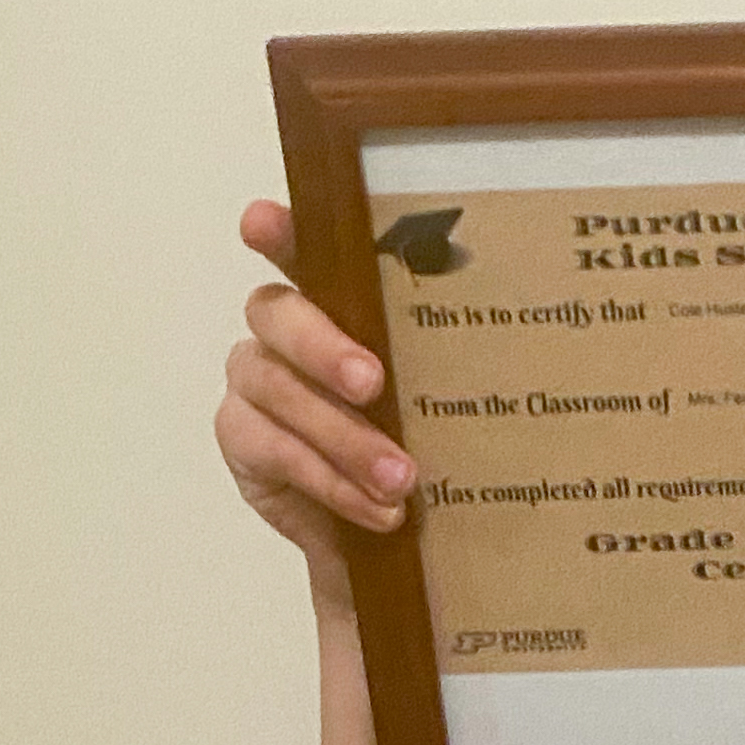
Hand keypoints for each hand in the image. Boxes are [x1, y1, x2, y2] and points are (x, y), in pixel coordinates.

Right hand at [215, 199, 415, 563]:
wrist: (392, 523)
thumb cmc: (421, 435)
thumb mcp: (441, 393)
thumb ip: (441, 358)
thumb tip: (502, 330)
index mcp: (333, 296)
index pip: (301, 248)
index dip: (278, 232)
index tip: (263, 222)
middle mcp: (282, 328)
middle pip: (278, 313)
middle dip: (324, 347)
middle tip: (373, 383)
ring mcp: (255, 381)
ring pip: (275, 387)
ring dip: (342, 436)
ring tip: (400, 478)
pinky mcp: (242, 437)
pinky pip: (273, 451)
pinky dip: (330, 481)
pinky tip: (377, 508)